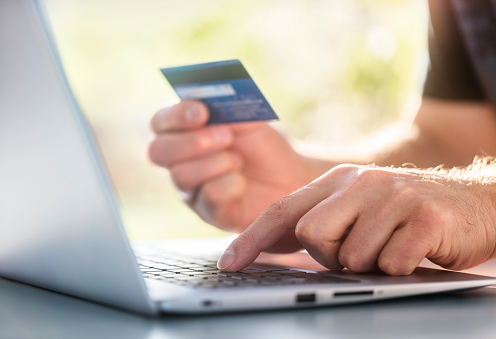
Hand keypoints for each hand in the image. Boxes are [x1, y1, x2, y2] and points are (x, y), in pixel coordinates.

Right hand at [148, 100, 320, 249]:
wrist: (291, 177)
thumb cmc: (264, 146)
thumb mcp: (248, 119)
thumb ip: (226, 107)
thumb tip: (208, 99)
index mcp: (184, 134)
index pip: (159, 122)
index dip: (175, 116)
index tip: (202, 112)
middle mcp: (179, 162)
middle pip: (157, 151)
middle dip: (191, 142)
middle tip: (225, 136)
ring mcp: (191, 190)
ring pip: (181, 175)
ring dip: (217, 162)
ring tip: (239, 161)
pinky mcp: (210, 213)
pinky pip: (209, 196)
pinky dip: (232, 184)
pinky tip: (243, 183)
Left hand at [217, 164, 495, 274]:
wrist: (476, 204)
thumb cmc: (407, 215)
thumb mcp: (359, 211)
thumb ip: (321, 223)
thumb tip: (273, 248)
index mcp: (338, 181)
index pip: (283, 209)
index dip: (253, 238)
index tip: (230, 263)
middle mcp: (361, 182)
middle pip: (311, 233)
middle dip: (329, 256)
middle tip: (358, 253)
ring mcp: (393, 196)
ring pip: (350, 254)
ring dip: (368, 265)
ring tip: (391, 249)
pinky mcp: (424, 216)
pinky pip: (391, 262)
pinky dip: (398, 268)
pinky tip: (413, 253)